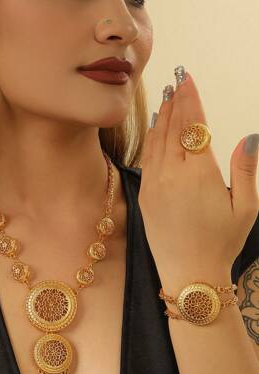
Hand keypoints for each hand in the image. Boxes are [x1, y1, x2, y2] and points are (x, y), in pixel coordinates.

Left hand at [139, 70, 258, 286]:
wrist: (188, 274)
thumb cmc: (221, 243)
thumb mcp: (245, 208)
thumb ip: (245, 170)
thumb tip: (249, 137)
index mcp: (199, 174)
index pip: (194, 126)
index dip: (191, 100)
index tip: (188, 79)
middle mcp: (172, 175)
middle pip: (173, 128)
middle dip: (176, 101)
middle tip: (177, 79)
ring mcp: (155, 185)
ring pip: (156, 141)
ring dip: (162, 116)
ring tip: (167, 97)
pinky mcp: (145, 196)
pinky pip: (147, 159)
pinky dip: (151, 139)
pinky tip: (155, 128)